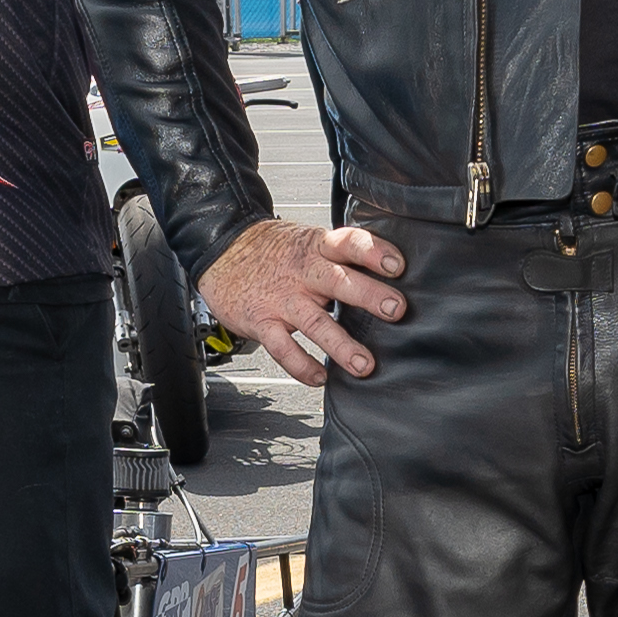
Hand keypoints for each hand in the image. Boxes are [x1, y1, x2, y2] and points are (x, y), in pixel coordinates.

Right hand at [200, 218, 406, 382]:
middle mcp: (302, 272)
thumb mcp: (307, 239)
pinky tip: (320, 377)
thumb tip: (385, 274)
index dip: (373, 252)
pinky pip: (283, 348)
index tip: (397, 265)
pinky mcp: (262, 322)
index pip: (348, 242)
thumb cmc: (273, 250)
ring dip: (341, 345)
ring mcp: (282, 299)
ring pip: (314, 322)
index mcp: (316, 248)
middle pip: (338, 281)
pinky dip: (301, 365)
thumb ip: (340, 256)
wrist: (220, 249)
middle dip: (369, 296)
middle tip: (395, 310)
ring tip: (364, 365)